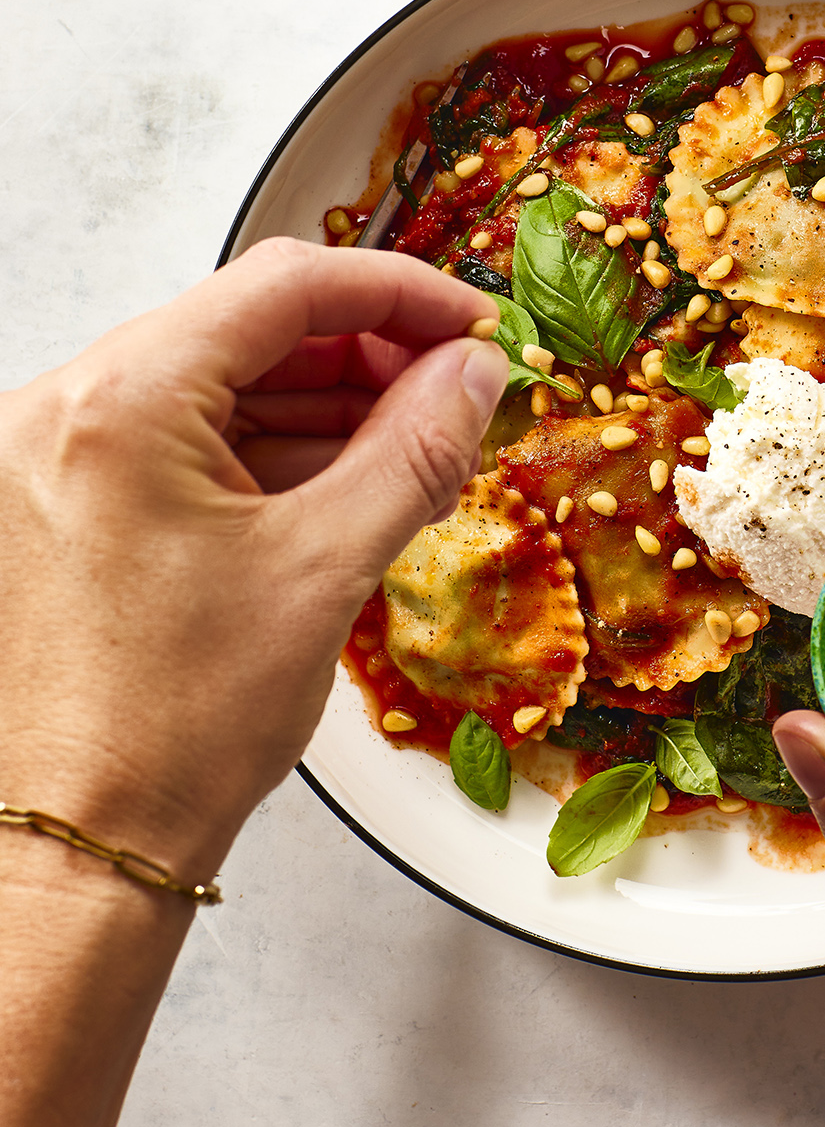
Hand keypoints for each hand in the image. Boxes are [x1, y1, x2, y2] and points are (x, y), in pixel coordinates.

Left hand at [0, 239, 509, 883]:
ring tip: (414, 443)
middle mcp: (61, 411)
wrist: (85, 842)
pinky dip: (264, 446)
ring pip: (215, 379)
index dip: (400, 291)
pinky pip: (178, 436)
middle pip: (245, 324)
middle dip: (365, 349)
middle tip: (456, 387)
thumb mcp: (326, 569)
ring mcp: (48, 456)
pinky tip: (340, 479)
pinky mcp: (57, 501)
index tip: (474, 324)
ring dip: (320, 399)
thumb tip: (474, 370)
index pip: (283, 284)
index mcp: (116, 404)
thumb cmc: (173, 729)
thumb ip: (415, 447)